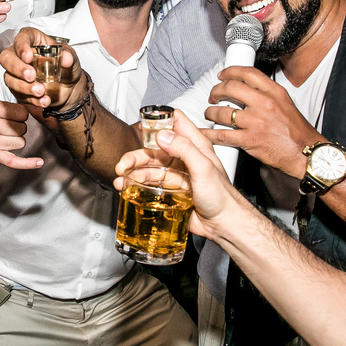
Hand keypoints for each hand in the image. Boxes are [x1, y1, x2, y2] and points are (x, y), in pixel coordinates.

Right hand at [0, 27, 83, 114]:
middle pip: (7, 57)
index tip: (28, 56)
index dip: (22, 46)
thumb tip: (66, 57)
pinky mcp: (17, 88)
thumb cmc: (66, 67)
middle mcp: (20, 54)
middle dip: (17, 68)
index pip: (22, 37)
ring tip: (41, 91)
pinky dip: (31, 99)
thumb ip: (69, 57)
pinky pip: (18, 94)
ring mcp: (16, 72)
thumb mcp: (72, 60)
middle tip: (31, 76)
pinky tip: (43, 100)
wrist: (69, 88)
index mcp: (33, 40)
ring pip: (9, 78)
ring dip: (24, 87)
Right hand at [0, 55, 42, 169]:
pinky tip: (39, 162)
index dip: (19, 112)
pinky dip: (27, 163)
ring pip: (21, 142)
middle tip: (7, 122)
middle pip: (23, 127)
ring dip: (17, 138)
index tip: (11, 111)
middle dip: (18, 125)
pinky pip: (14, 162)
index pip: (21, 112)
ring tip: (5, 132)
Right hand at [114, 112, 252, 241]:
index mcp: (195, 145)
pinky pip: (149, 183)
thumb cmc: (222, 197)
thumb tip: (164, 135)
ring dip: (133, 170)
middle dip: (136, 154)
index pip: (175, 122)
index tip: (142, 127)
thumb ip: (185, 149)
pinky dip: (136, 183)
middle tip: (124, 163)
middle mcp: (184, 157)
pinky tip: (127, 187)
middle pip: (154, 147)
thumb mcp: (204, 168)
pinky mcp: (170, 189)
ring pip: (149, 166)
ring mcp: (176, 173)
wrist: (223, 224)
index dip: (158, 120)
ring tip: (121, 178)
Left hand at [202, 66, 322, 177]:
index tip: (222, 75)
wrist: (305, 152)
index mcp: (274, 92)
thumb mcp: (285, 104)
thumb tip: (248, 89)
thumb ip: (267, 94)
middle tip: (212, 96)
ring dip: (211, 112)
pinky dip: (210, 134)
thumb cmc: (297, 132)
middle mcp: (264, 103)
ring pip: (222, 112)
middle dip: (216, 91)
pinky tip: (206, 133)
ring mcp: (256, 122)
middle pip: (231, 88)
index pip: (247, 73)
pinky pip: (222, 135)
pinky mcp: (250, 140)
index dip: (230, 71)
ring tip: (210, 114)